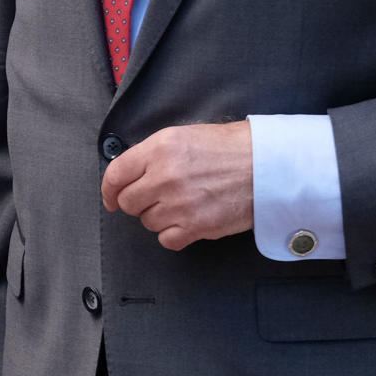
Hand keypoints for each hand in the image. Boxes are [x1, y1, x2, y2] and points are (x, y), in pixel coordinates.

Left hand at [101, 122, 253, 250]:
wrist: (267, 165)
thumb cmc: (229, 148)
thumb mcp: (181, 136)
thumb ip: (151, 154)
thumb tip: (128, 174)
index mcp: (158, 150)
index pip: (115, 174)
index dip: (108, 189)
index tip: (110, 198)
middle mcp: (165, 177)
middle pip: (128, 202)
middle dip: (136, 202)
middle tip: (152, 198)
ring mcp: (180, 204)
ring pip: (147, 222)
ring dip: (157, 216)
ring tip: (178, 204)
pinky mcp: (198, 226)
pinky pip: (167, 239)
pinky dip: (172, 234)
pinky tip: (185, 221)